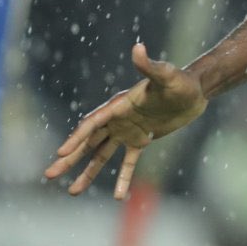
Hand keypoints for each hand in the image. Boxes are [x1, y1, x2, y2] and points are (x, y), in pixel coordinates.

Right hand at [44, 42, 206, 198]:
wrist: (196, 91)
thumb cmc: (182, 81)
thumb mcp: (167, 75)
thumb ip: (150, 65)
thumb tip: (138, 47)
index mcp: (119, 105)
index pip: (92, 123)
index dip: (77, 138)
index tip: (61, 152)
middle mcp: (118, 118)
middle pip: (88, 142)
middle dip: (69, 158)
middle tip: (50, 174)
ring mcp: (127, 130)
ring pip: (101, 154)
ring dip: (87, 172)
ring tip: (73, 191)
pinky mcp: (141, 140)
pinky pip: (128, 163)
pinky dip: (123, 178)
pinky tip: (118, 197)